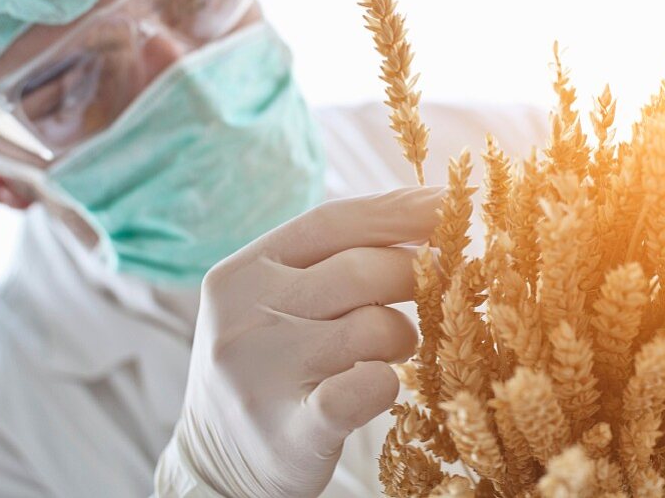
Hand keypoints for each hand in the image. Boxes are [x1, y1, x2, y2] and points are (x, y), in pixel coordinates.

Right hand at [168, 186, 442, 497]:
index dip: (398, 210)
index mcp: (242, 272)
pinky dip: (387, 381)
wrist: (215, 461)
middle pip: (358, 271)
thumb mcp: (275, 302)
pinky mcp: (290, 432)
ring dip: (403, 334)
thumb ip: (331, 260)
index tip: (449, 204)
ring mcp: (263, 375)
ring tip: (397, 347)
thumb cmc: (268, 364)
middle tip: (436, 288)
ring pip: (372, 327)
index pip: (330, 222)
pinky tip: (379, 384)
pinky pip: (366, 388)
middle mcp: (244, 317)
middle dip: (415, 274)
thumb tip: (425, 221)